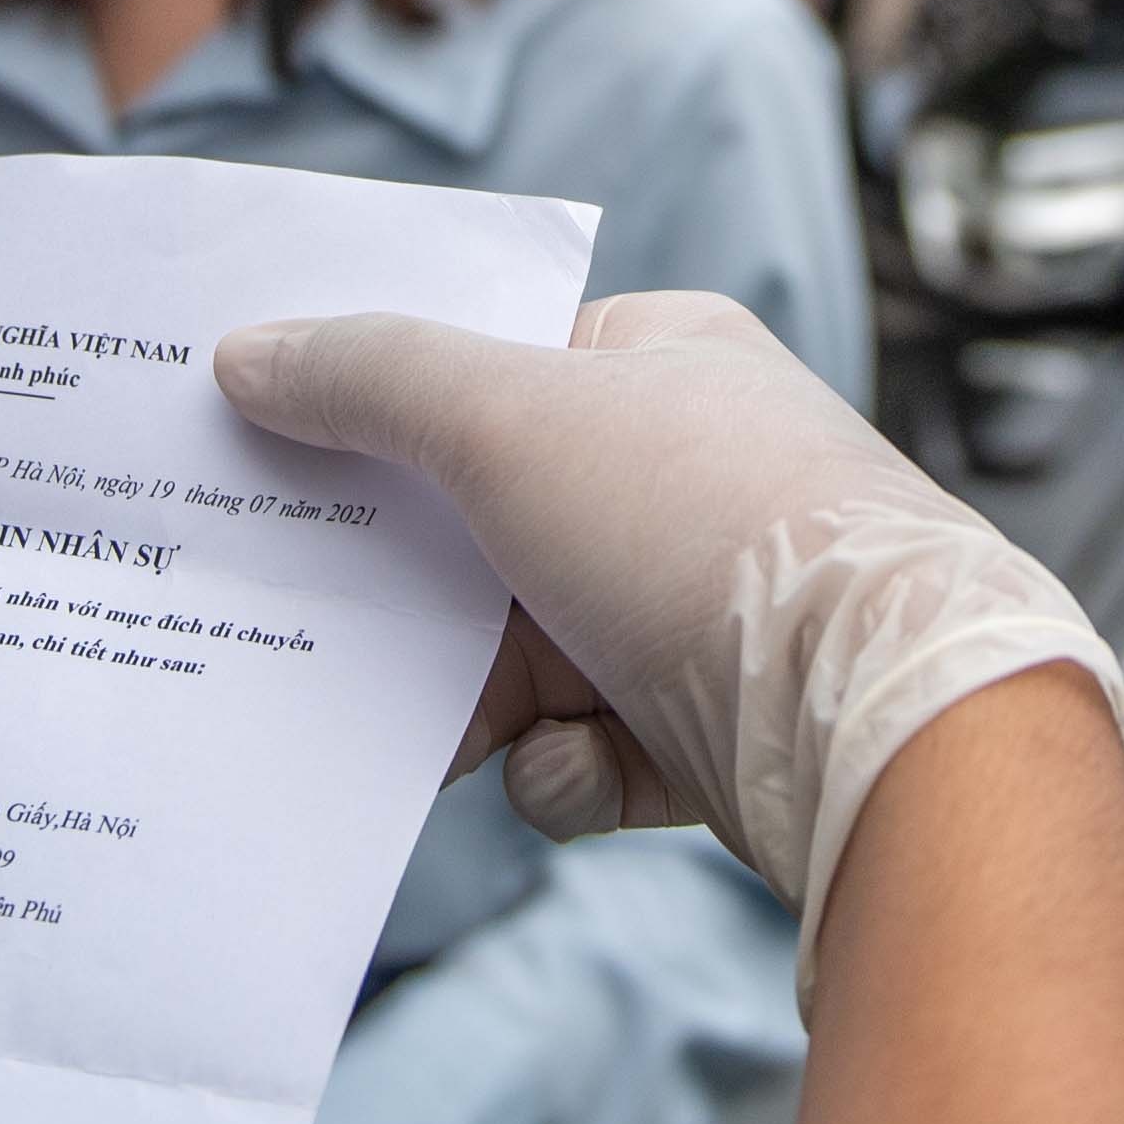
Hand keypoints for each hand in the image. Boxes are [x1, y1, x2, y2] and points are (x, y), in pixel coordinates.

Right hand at [214, 291, 1123, 929]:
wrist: (877, 723)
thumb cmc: (705, 531)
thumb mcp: (507, 417)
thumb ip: (369, 379)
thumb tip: (247, 351)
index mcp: (665, 364)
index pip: (498, 362)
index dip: (384, 400)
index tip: (276, 437)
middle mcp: (693, 479)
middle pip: (493, 522)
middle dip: (409, 583)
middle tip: (308, 612)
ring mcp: (709, 612)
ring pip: (526, 655)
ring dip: (477, 701)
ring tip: (447, 733)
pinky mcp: (719, 736)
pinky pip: (587, 756)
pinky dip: (566, 772)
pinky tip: (585, 769)